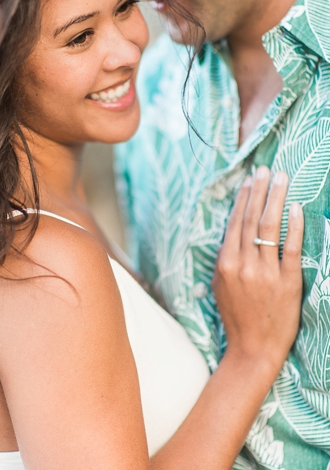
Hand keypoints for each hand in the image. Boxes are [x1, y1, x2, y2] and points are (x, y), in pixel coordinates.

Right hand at [213, 167, 303, 374]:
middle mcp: (243, 264)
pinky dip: (293, 227)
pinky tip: (295, 209)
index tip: (250, 179)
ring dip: (276, 200)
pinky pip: (291, 250)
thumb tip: (234, 233)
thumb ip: (226, 258)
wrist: (253, 348)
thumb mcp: (221, 284)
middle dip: (260, 191)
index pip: (235, 222)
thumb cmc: (236, 316)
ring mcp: (265, 273)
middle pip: (252, 219)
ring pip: (270, 228)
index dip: (243, 198)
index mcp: (225, 263)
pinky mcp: (287, 283)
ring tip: (282, 180)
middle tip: (267, 170)